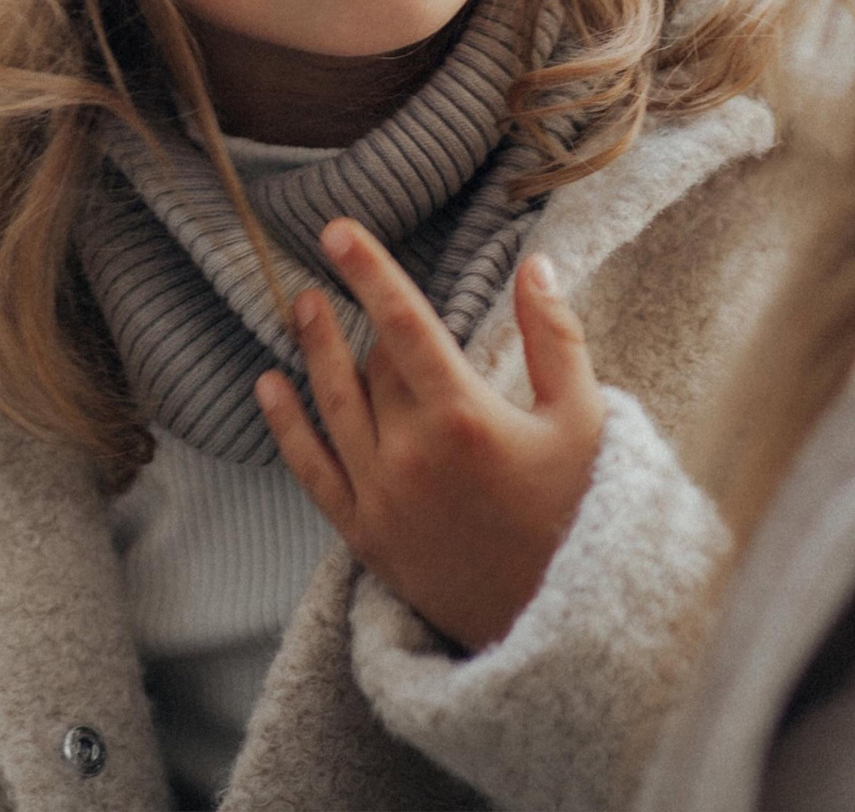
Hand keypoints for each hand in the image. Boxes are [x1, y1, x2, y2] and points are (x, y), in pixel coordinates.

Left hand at [255, 220, 607, 652]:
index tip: (337, 229)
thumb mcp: (585, 419)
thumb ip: (556, 337)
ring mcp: (382, 498)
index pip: (403, 324)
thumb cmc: (580, 515)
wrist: (563, 624)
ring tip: (303, 306)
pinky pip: (313, 472)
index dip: (369, 270)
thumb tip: (535, 264)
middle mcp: (411, 455)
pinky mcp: (367, 537)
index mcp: (464, 419)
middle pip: (375, 365)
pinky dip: (287, 427)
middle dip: (368, 320)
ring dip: (315, 352)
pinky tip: (269, 387)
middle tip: (348, 275)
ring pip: (334, 406)